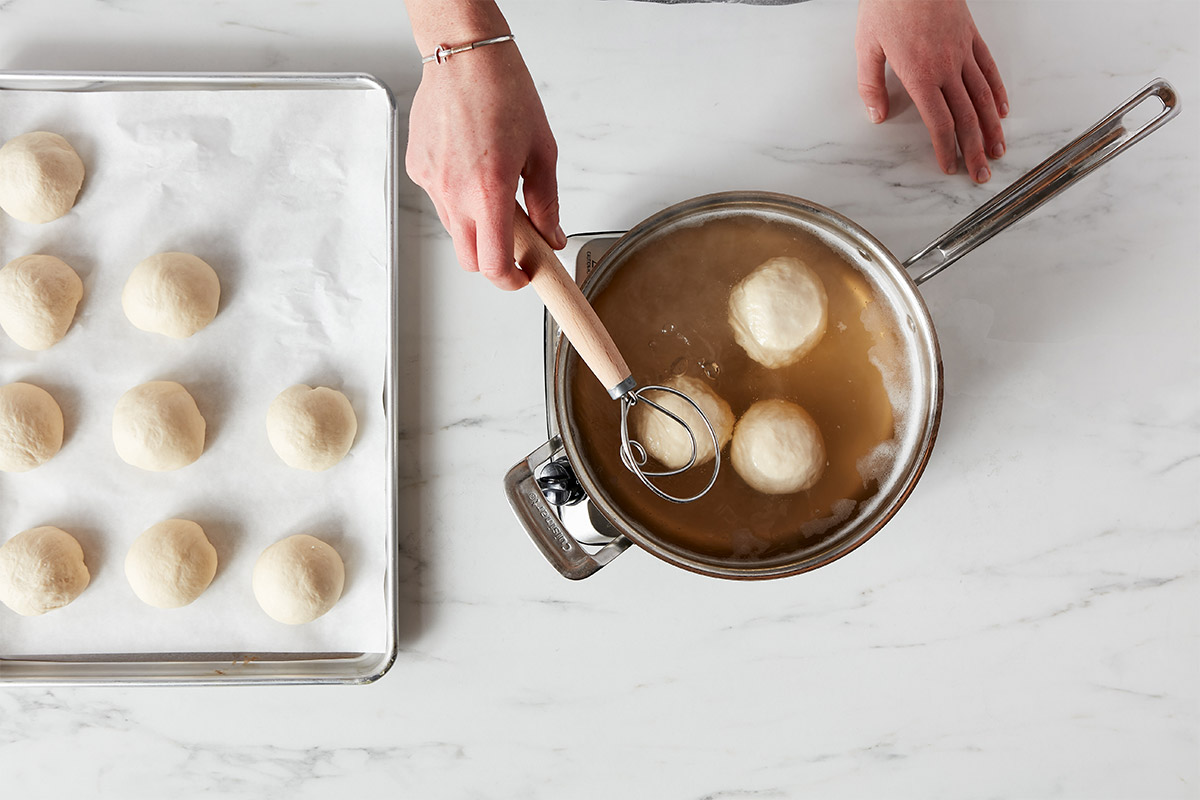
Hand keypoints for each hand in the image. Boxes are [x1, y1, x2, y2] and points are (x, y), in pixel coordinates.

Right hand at [405, 41, 562, 289]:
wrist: (465, 56)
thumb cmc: (504, 92)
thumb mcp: (542, 152)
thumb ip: (547, 204)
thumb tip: (552, 236)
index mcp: (488, 191)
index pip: (493, 264)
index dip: (510, 281)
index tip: (523, 277)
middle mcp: (453, 192)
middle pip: (469, 259)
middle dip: (494, 261)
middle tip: (516, 244)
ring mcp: (430, 181)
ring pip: (454, 229)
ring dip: (476, 227)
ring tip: (494, 191)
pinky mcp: (417, 168)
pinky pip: (439, 200)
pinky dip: (457, 198)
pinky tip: (471, 167)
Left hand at [856, 0, 1008, 182]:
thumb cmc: (887, 3)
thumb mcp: (866, 46)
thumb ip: (870, 85)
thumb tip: (877, 116)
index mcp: (920, 75)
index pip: (939, 122)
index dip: (947, 149)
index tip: (950, 167)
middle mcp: (946, 67)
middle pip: (966, 117)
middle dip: (974, 150)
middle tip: (981, 174)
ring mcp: (963, 51)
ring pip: (983, 97)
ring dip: (991, 128)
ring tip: (998, 151)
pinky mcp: (971, 36)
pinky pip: (989, 68)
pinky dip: (997, 92)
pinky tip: (1001, 110)